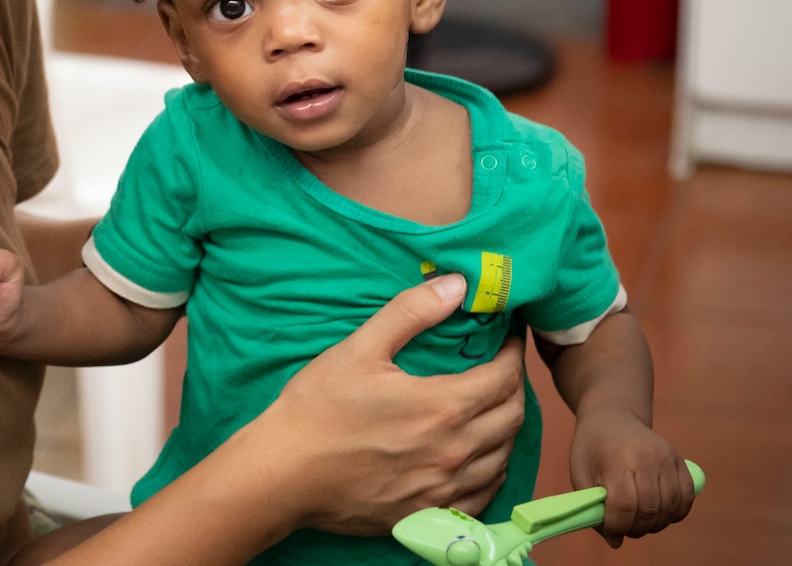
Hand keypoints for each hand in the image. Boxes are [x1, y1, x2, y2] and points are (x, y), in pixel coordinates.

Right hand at [254, 274, 525, 536]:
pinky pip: (483, 495)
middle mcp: (454, 451)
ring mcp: (444, 488)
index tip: (508, 338)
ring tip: (491, 408)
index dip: (513, 353)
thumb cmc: (317, 407)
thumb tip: (456, 284)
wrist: (284, 472)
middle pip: (512, 417)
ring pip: (502, 457)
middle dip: (514, 387)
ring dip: (505, 429)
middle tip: (501, 368)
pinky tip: (478, 458)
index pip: (504, 377)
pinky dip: (491, 471)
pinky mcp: (430, 514)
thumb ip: (411, 313)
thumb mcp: (359, 348)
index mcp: (442, 406)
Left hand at [569, 407, 694, 545]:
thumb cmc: (592, 447)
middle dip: (636, 528)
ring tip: (639, 520)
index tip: (611, 531)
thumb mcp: (580, 471)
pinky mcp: (681, 462)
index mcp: (618, 458)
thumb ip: (592, 507)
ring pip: (670, 508)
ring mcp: (668, 458)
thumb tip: (614, 542)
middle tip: (625, 528)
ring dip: (655, 524)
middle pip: (649, 509)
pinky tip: (657, 512)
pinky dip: (675, 513)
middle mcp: (647, 457)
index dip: (618, 526)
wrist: (613, 416)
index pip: (625, 504)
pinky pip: (686, 499)